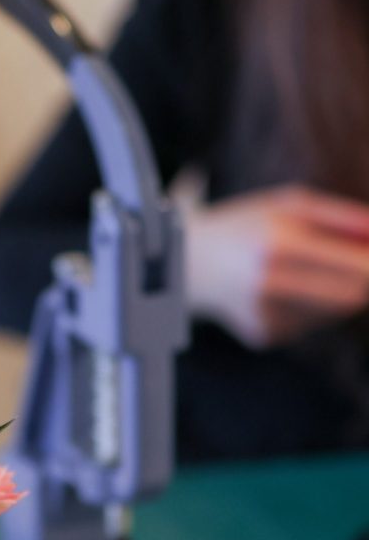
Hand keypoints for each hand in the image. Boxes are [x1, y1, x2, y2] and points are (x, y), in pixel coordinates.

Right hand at [184, 185, 368, 346]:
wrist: (188, 262)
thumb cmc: (248, 226)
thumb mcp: (290, 205)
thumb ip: (343, 217)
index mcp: (280, 243)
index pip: (359, 270)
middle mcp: (271, 284)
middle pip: (353, 297)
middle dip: (363, 281)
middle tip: (353, 264)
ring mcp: (265, 315)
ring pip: (333, 312)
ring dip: (333, 292)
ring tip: (300, 272)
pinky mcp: (263, 334)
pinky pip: (310, 323)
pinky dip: (306, 306)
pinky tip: (277, 291)